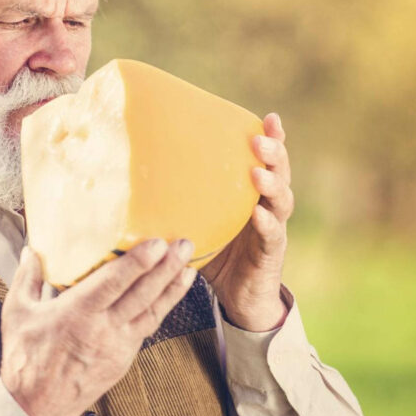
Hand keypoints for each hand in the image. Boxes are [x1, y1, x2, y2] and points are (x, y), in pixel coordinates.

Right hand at [0, 238, 196, 415]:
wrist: (36, 406)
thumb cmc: (26, 361)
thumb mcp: (17, 312)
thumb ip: (27, 277)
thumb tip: (30, 251)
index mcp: (77, 314)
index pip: (114, 283)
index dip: (139, 262)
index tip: (157, 244)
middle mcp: (102, 328)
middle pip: (142, 294)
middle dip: (166, 268)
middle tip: (184, 245)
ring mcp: (117, 345)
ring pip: (152, 312)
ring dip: (172, 288)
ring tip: (190, 266)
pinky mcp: (124, 357)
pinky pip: (147, 327)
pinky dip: (163, 308)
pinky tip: (171, 294)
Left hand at [201, 112, 292, 331]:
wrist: (240, 298)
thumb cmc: (218, 255)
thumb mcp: (201, 223)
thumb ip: (182, 204)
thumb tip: (134, 186)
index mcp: (253, 194)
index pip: (267, 160)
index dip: (272, 137)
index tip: (269, 117)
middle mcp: (269, 206)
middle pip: (279, 172)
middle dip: (274, 153)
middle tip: (260, 139)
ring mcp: (273, 229)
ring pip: (281, 200)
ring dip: (271, 184)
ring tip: (257, 172)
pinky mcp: (270, 253)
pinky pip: (271, 235)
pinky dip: (266, 223)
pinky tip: (259, 213)